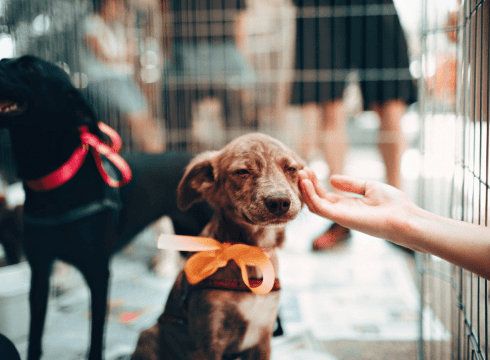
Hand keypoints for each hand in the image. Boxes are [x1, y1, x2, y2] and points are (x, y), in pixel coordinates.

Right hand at [298, 168, 416, 243]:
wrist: (406, 218)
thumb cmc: (394, 205)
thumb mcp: (370, 187)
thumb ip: (351, 184)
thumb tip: (332, 179)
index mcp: (349, 206)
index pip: (325, 196)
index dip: (315, 183)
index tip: (309, 169)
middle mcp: (342, 212)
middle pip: (317, 200)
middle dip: (308, 185)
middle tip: (302, 170)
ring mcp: (341, 216)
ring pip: (314, 205)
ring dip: (306, 189)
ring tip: (302, 174)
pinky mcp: (341, 218)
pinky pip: (320, 208)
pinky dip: (310, 195)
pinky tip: (307, 182)